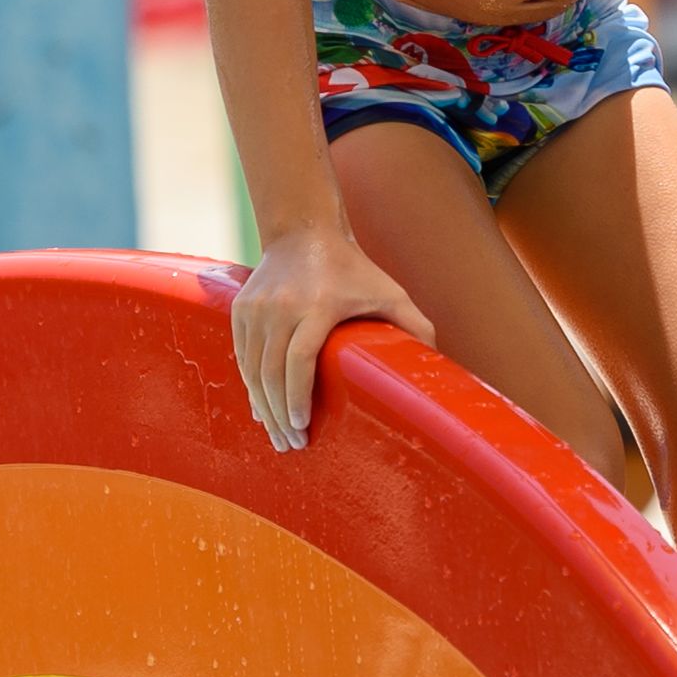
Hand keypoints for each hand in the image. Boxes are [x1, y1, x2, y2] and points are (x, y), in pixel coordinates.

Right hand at [232, 225, 436, 455]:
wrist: (303, 231)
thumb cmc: (353, 268)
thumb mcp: (390, 292)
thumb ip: (415, 325)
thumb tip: (437, 365)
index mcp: (316, 305)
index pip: (299, 359)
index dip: (297, 396)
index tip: (303, 425)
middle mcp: (280, 307)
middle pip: (271, 372)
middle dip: (280, 414)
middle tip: (292, 444)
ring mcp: (255, 308)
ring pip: (252, 369)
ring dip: (263, 407)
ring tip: (278, 435)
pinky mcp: (240, 310)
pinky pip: (242, 356)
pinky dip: (250, 386)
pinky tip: (262, 409)